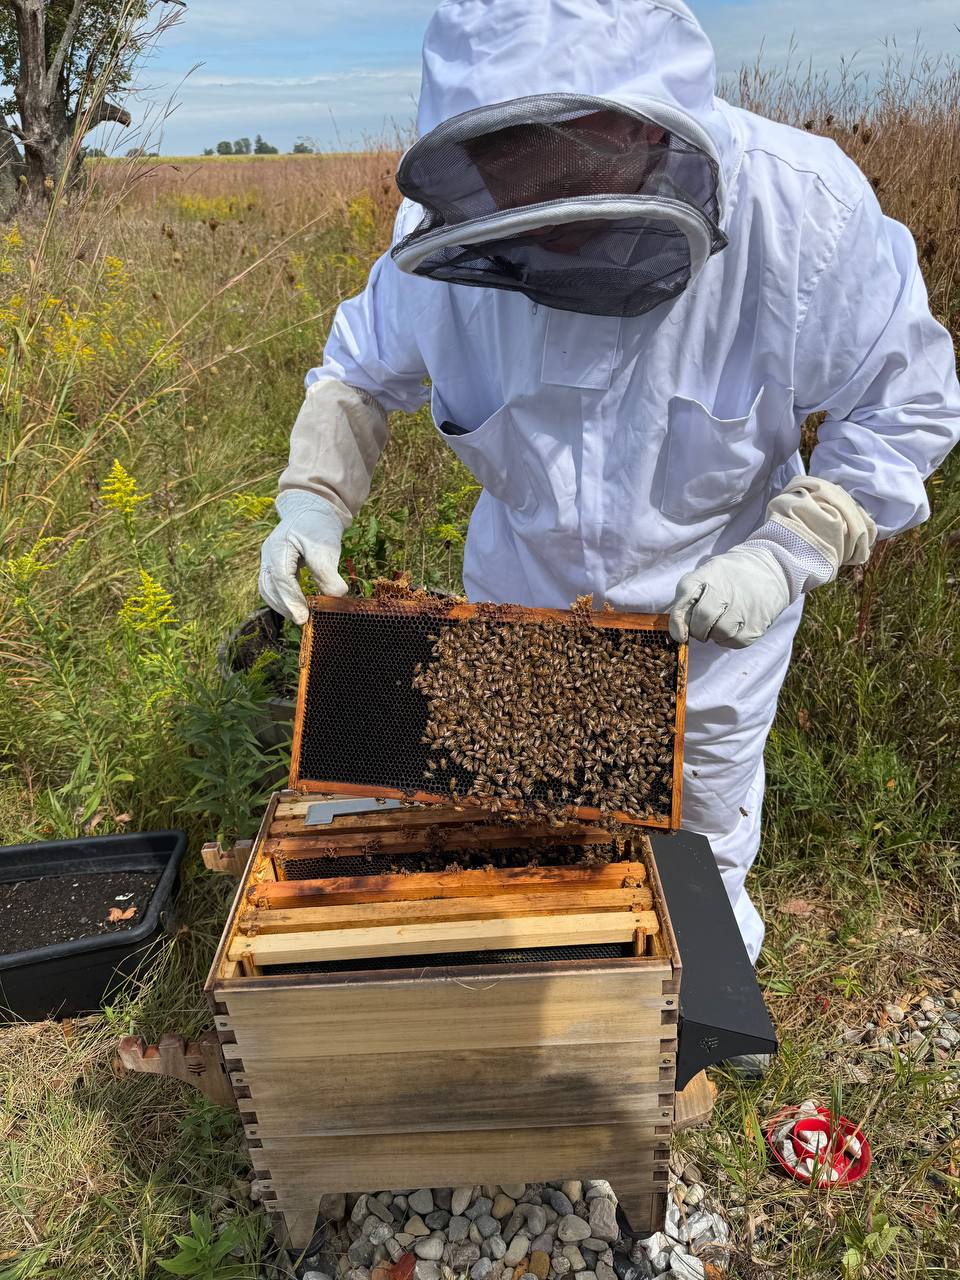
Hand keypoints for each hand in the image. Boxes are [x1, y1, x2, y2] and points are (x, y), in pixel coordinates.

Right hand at [258, 490, 347, 624]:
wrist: (313, 509)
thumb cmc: (319, 526)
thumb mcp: (326, 546)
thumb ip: (328, 572)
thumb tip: (335, 596)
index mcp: (278, 546)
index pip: (280, 577)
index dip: (291, 599)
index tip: (303, 616)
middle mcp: (268, 554)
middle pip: (268, 586)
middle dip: (285, 606)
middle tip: (303, 621)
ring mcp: (268, 560)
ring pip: (268, 588)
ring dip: (282, 605)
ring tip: (301, 616)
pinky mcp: (274, 565)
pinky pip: (273, 586)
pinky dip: (284, 598)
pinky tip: (299, 606)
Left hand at [668, 545, 790, 647]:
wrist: (772, 569)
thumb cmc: (730, 576)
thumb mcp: (708, 573)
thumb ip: (689, 597)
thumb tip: (675, 629)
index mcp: (709, 575)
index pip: (685, 597)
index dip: (677, 620)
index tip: (679, 633)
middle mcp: (727, 590)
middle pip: (702, 619)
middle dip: (696, 630)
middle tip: (701, 628)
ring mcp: (744, 607)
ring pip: (718, 633)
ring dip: (713, 635)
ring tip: (719, 625)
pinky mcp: (757, 624)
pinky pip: (734, 642)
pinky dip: (728, 640)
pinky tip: (733, 628)